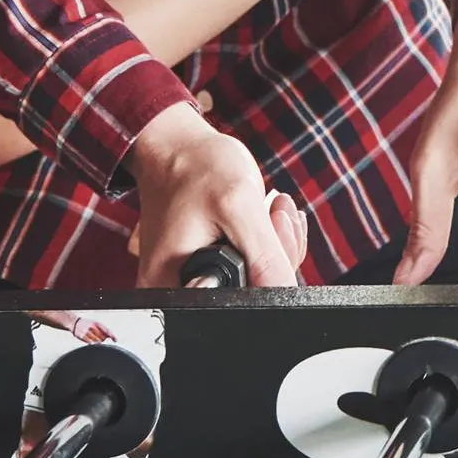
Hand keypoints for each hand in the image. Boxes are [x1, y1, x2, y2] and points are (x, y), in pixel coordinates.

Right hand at [128, 105, 308, 287]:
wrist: (179, 148)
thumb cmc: (196, 168)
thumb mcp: (237, 206)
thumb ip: (264, 256)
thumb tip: (285, 295)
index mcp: (171, 284)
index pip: (235, 308)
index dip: (267, 277)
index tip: (272, 228)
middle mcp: (179, 290)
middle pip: (250, 297)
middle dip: (275, 255)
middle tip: (273, 213)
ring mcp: (198, 279)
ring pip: (259, 282)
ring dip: (276, 244)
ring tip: (271, 208)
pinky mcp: (214, 267)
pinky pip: (255, 268)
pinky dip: (269, 242)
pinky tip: (266, 215)